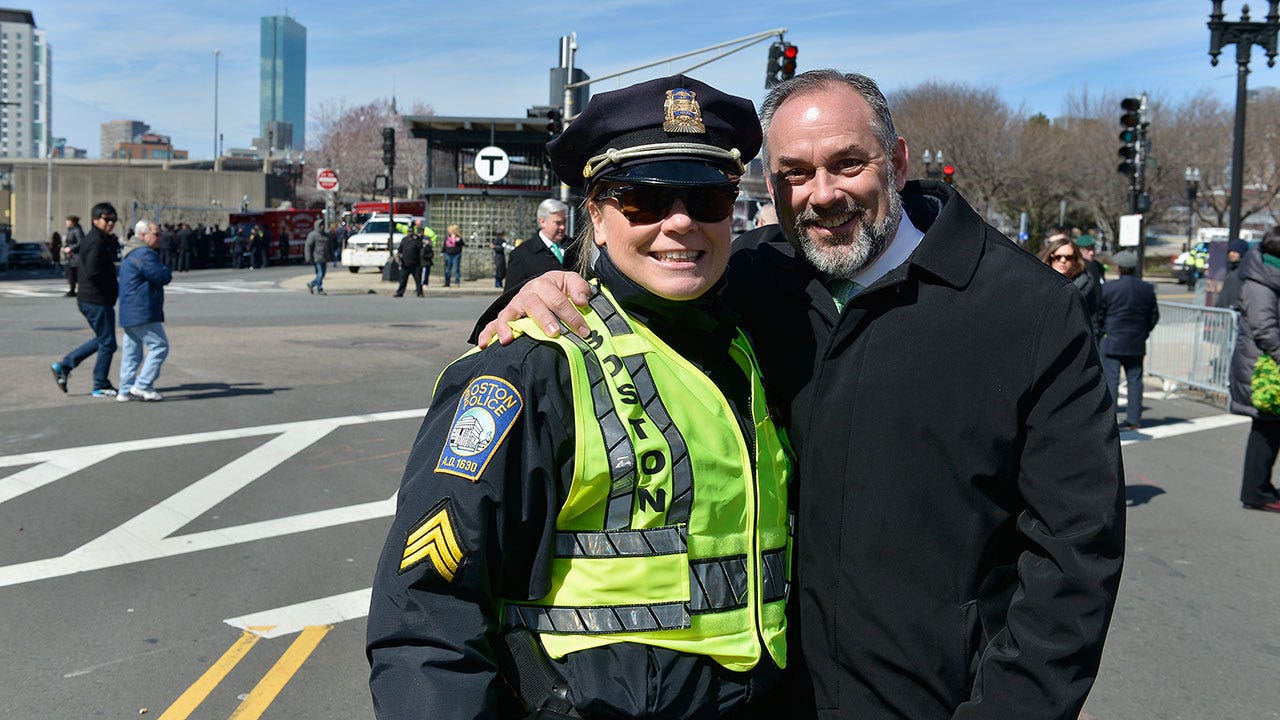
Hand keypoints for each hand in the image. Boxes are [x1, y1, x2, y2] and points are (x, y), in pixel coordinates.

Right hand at [478, 271, 592, 346]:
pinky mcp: (505, 317)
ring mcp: (514, 306)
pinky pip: (492, 324)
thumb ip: (579, 287)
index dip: (572, 316)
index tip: (584, 331)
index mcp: (543, 284)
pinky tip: (484, 345)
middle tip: (554, 333)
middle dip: (544, 320)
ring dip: (508, 327)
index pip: (558, 300)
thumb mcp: (570, 281)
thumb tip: (581, 301)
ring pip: (508, 314)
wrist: (541, 287)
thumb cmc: (558, 288)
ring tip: (509, 339)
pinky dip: (487, 334)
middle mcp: (526, 294)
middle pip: (534, 306)